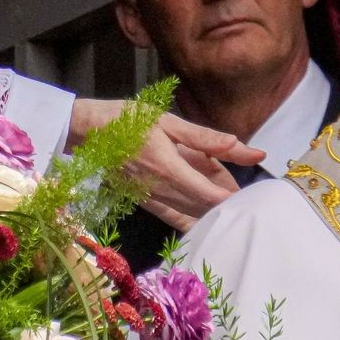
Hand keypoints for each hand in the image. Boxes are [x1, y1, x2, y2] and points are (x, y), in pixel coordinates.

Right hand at [67, 99, 265, 231]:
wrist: (87, 132)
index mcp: (170, 168)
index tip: (253, 199)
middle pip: (204, 208)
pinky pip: (175, 217)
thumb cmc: (129, 121)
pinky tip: (207, 219)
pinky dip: (193, 218)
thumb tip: (238, 143)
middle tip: (250, 200)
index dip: (232, 201)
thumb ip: (206, 138)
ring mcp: (151, 199)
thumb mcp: (169, 122)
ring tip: (233, 204)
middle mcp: (161, 190)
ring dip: (212, 211)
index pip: (209, 195)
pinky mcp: (144, 202)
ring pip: (191, 214)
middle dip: (227, 205)